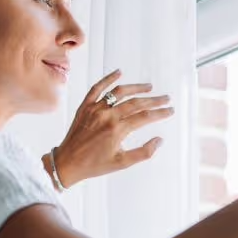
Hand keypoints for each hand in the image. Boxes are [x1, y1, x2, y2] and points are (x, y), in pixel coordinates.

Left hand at [51, 69, 174, 185]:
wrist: (67, 163)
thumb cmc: (95, 165)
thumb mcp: (122, 163)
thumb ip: (144, 152)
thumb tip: (160, 140)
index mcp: (117, 130)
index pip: (145, 117)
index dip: (160, 113)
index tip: (170, 110)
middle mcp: (107, 116)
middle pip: (136, 103)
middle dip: (153, 100)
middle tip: (166, 98)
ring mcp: (95, 109)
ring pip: (119, 92)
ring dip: (136, 88)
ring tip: (149, 87)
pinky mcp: (85, 106)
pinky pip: (97, 88)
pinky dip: (108, 79)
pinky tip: (119, 72)